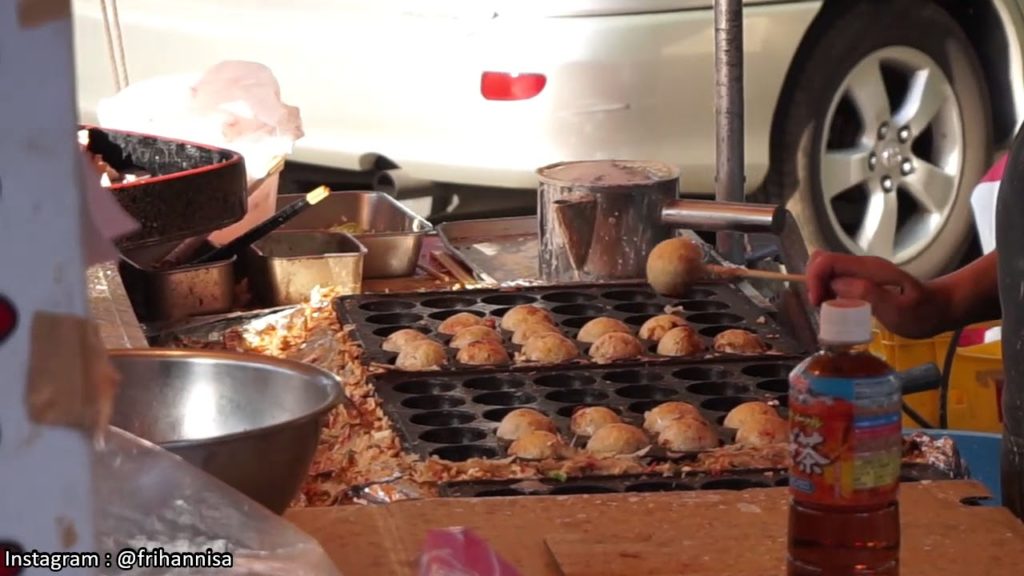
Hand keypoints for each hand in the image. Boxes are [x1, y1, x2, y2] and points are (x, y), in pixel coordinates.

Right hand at [805, 251, 941, 337]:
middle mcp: (862, 265)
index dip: (815, 279)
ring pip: (826, 269)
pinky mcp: (862, 280)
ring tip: (829, 309)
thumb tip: (836, 285)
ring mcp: (862, 271)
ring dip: (820, 288)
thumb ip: (868, 294)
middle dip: (814, 282)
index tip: (818, 303)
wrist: (941, 308)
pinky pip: (835, 279)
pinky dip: (828, 292)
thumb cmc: (922, 313)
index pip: (827, 261)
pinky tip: (838, 307)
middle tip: (822, 306)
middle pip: (821, 260)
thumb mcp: (898, 310)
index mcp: (869, 269)